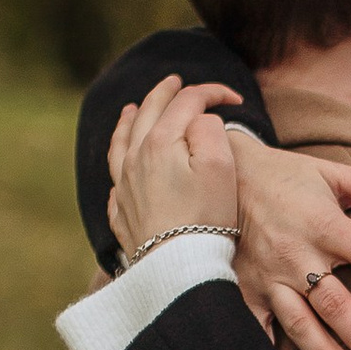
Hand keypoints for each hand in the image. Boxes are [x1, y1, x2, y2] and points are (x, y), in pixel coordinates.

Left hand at [106, 74, 241, 263]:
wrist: (178, 267)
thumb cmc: (205, 218)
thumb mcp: (220, 167)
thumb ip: (209, 130)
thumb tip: (198, 119)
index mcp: (161, 141)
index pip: (187, 102)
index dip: (212, 93)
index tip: (235, 99)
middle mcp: (135, 158)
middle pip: (148, 112)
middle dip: (166, 93)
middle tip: (177, 82)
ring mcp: (124, 186)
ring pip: (121, 142)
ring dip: (130, 119)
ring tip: (132, 108)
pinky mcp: (123, 213)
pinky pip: (115, 179)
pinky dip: (119, 161)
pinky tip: (123, 164)